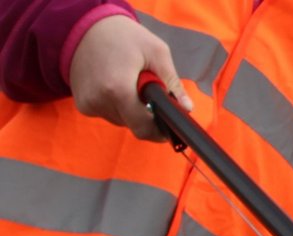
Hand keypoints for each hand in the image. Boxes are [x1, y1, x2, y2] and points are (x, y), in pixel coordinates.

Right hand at [69, 15, 193, 140]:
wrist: (83, 25)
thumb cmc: (123, 35)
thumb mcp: (156, 52)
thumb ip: (173, 84)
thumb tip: (187, 108)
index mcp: (118, 89)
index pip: (144, 128)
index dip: (160, 129)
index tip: (169, 122)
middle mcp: (100, 101)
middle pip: (134, 125)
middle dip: (147, 115)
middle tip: (149, 92)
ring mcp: (88, 105)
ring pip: (122, 121)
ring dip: (132, 109)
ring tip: (130, 83)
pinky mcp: (82, 105)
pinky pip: (109, 114)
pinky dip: (118, 105)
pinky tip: (116, 85)